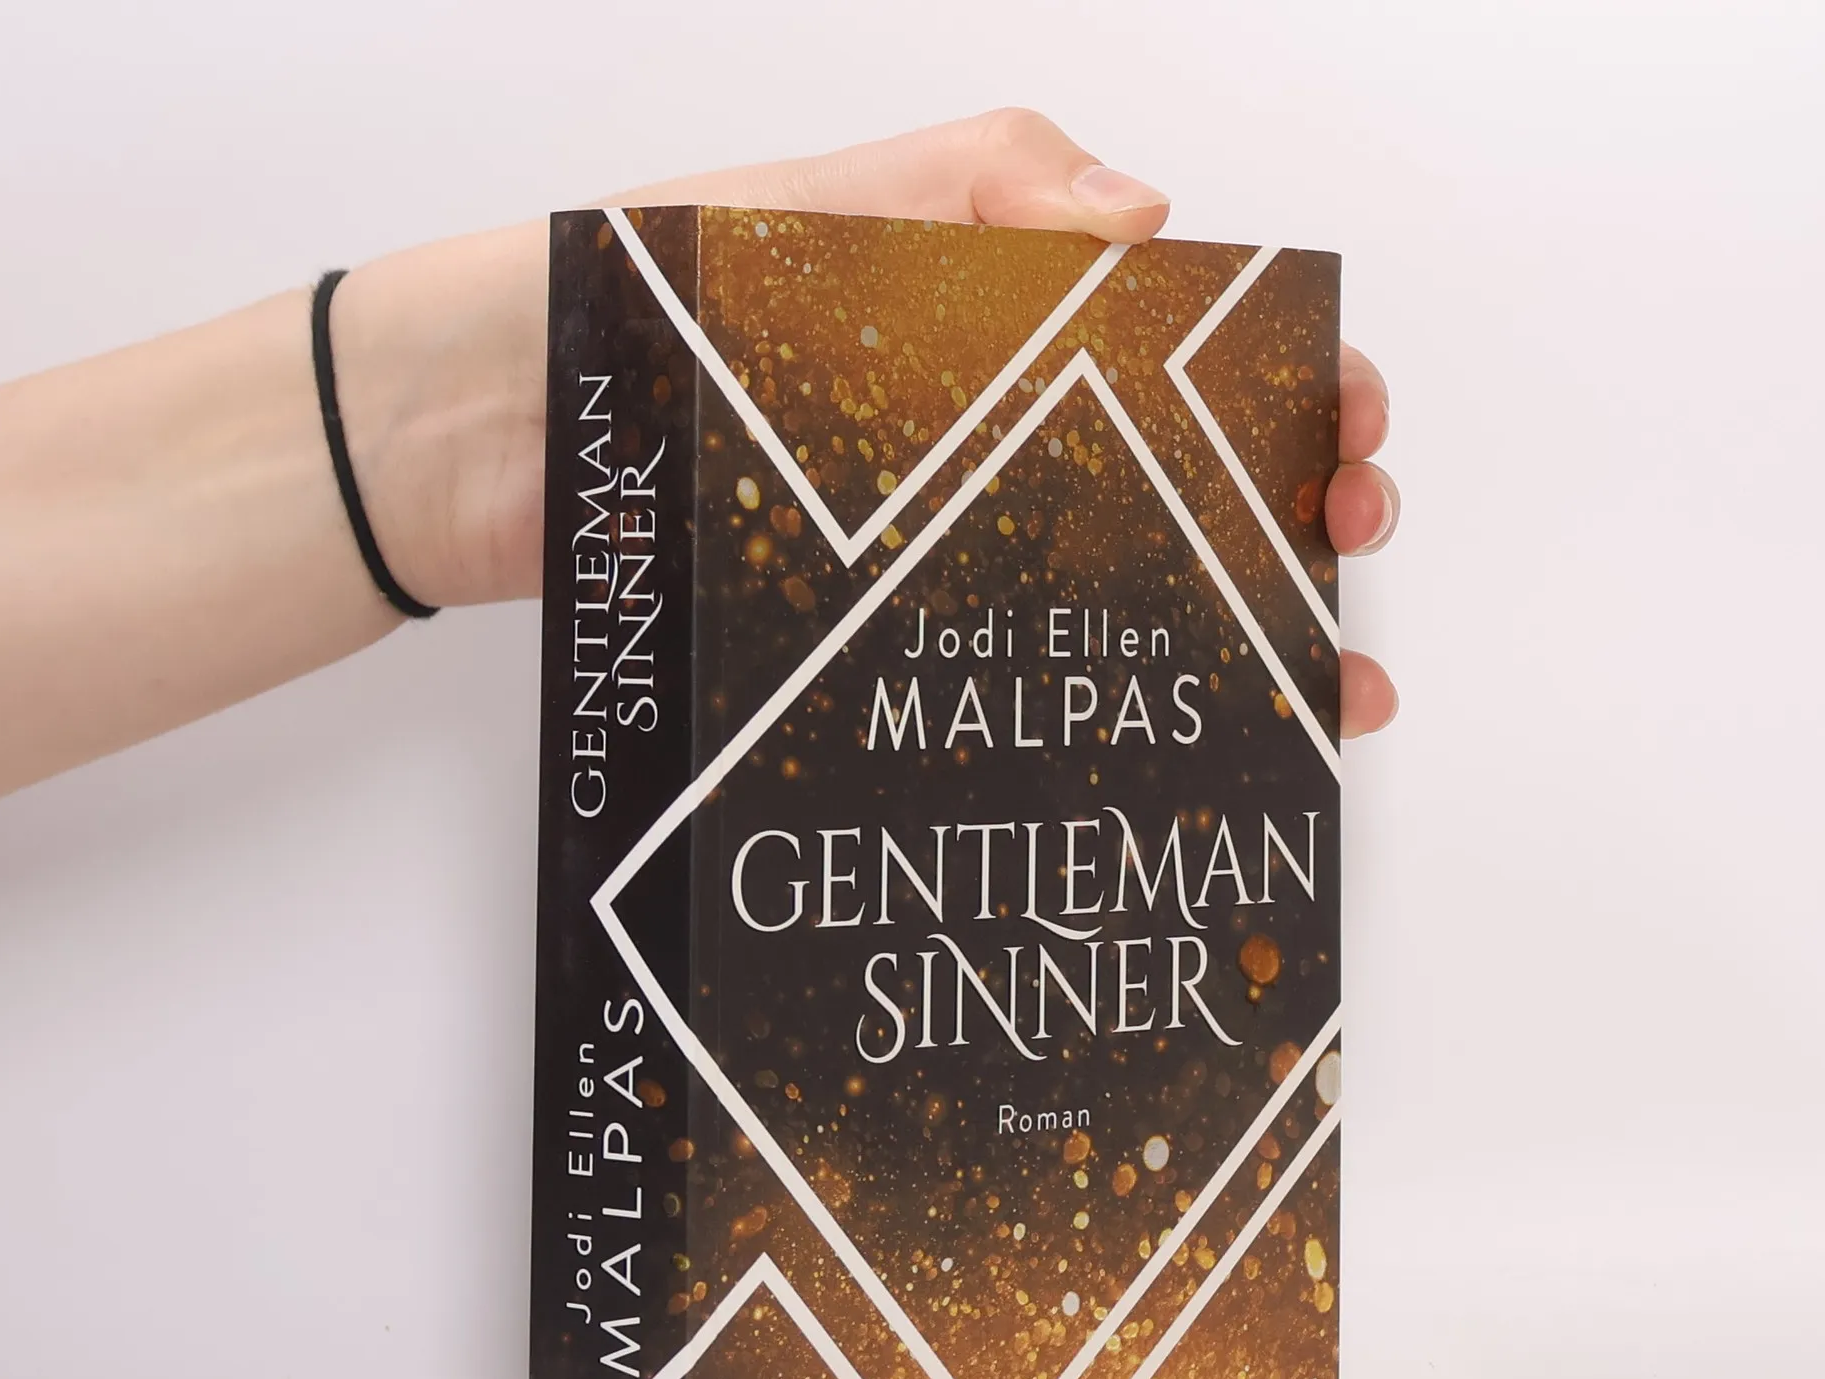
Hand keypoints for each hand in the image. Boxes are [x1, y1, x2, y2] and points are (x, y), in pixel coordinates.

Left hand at [348, 110, 1398, 737]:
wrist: (477, 443)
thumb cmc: (623, 302)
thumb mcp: (798, 199)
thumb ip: (968, 186)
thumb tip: (1148, 218)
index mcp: (990, 319)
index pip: (1181, 347)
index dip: (1286, 380)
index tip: (1346, 422)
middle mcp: (984, 446)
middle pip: (1181, 485)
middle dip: (1294, 514)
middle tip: (1346, 546)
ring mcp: (941, 556)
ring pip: (1124, 600)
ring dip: (1242, 640)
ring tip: (1324, 686)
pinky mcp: (885, 647)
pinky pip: (1019, 682)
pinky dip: (1110, 717)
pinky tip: (1174, 746)